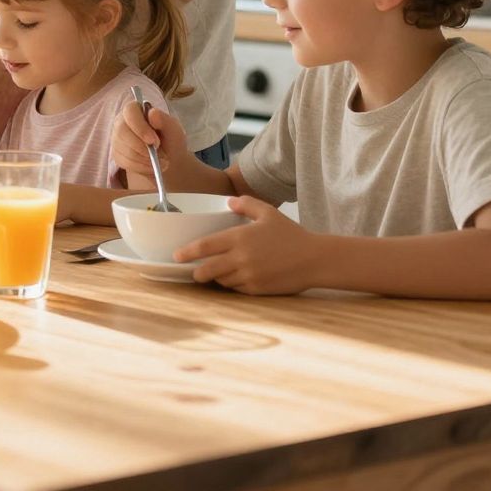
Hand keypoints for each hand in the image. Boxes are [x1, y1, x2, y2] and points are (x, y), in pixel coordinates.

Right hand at [111, 98, 192, 179]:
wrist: (167, 159)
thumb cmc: (170, 140)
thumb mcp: (173, 129)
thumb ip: (164, 120)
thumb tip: (152, 112)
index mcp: (136, 110)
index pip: (129, 111)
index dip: (140, 127)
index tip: (154, 141)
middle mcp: (122, 122)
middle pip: (122, 132)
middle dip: (142, 147)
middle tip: (160, 155)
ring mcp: (117, 138)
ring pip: (124, 150)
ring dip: (144, 159)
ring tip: (160, 161)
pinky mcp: (117, 154)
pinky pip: (124, 162)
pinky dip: (141, 167)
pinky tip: (151, 166)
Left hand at [176, 196, 321, 294]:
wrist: (315, 259)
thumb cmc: (292, 234)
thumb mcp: (269, 213)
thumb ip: (247, 204)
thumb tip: (230, 201)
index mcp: (240, 238)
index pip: (205, 247)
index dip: (187, 253)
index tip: (176, 256)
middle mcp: (241, 259)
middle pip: (207, 270)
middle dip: (197, 273)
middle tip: (193, 271)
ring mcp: (248, 276)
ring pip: (221, 281)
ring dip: (216, 278)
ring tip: (216, 273)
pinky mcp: (257, 290)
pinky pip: (236, 289)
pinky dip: (232, 285)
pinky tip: (235, 278)